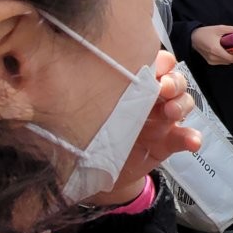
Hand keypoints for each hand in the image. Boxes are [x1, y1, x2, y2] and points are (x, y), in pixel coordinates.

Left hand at [85, 51, 201, 206]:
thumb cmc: (89, 131)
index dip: (160, 62)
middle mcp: (152, 98)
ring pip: (183, 104)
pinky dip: (191, 138)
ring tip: (171, 114)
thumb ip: (77, 92)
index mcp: (134, 85)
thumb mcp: (85, 110)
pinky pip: (184, 137)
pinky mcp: (169, 142)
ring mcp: (163, 120)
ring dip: (181, 105)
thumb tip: (39, 78)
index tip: (153, 68)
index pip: (156, 63)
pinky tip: (192, 142)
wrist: (93, 170)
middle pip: (175, 80)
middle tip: (163, 89)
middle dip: (173, 82)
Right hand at [191, 25, 232, 64]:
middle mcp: (214, 58)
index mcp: (216, 51)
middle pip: (232, 61)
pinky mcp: (211, 61)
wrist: (192, 37)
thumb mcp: (219, 28)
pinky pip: (224, 61)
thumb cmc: (204, 33)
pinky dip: (231, 57)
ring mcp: (212, 61)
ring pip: (228, 62)